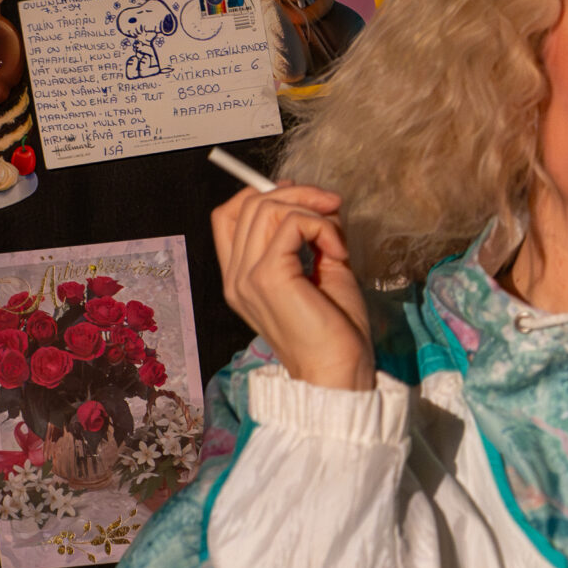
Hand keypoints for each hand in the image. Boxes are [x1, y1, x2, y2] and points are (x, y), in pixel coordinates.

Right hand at [212, 183, 374, 391]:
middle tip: (334, 208)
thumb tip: (320, 203)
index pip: (229, 215)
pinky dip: (321, 227)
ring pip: (267, 207)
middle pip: (249, 204)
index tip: (306, 201)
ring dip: (313, 211)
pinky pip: (292, 224)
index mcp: (242, 278)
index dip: (264, 194)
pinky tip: (338, 252)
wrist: (339, 373)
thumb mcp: (321, 272)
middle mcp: (236, 277)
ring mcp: (247, 277)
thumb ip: (310, 238)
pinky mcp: (268, 277)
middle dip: (298, 193)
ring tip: (337, 240)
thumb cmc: (336, 332)